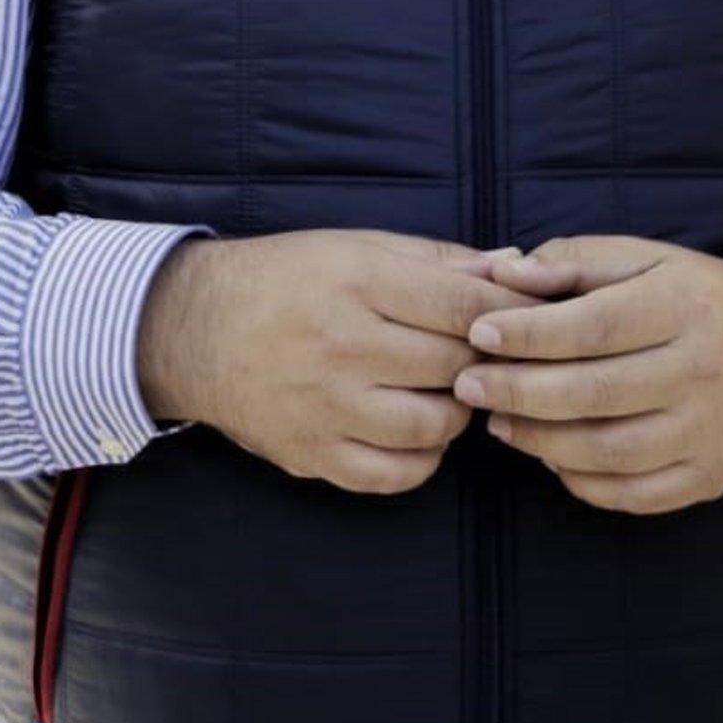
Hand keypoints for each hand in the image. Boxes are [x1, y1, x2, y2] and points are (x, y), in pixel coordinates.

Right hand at [136, 228, 545, 496]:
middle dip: (482, 361)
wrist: (198, 329)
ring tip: (443, 390)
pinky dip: (421, 457)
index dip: (506, 314)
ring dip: (455, 411)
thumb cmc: (289, 279)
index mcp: (358, 283)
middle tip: (482, 356)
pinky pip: (397, 474)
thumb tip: (517, 270)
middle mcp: (343, 346)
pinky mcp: (313, 454)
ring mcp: (327, 407)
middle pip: (456, 365)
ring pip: (436, 426)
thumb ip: (439, 260)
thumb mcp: (358, 248)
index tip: (523, 319)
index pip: (462, 305)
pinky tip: (413, 429)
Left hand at [454, 236, 722, 513]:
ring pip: (607, 451)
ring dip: (540, 440)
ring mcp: (706, 433)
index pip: (593, 327)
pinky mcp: (707, 478)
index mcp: (683, 308)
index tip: (479, 334)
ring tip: (498, 421)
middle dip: (519, 391)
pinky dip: (581, 480)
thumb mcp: (645, 260)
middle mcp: (700, 372)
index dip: (529, 334)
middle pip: (593, 393)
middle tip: (469, 383)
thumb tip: (502, 275)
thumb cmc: (696, 298)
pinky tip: (549, 455)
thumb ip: (572, 263)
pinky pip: (631, 493)